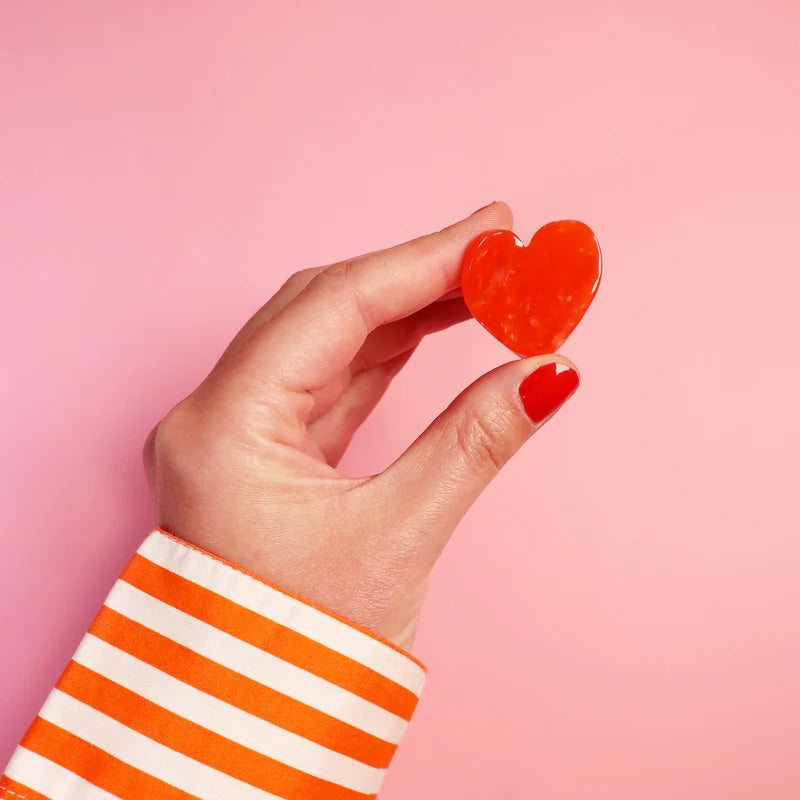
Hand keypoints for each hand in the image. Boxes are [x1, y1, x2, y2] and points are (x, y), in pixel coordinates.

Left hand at [143, 203, 578, 650]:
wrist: (253, 728)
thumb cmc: (302, 653)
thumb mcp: (397, 539)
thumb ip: (474, 442)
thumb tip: (549, 373)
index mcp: (222, 428)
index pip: (332, 308)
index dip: (422, 261)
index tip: (496, 230)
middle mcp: (215, 418)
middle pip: (322, 310)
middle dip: (415, 275)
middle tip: (498, 248)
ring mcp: (236, 434)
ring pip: (326, 343)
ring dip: (405, 310)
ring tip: (482, 283)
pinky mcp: (265, 454)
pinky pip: (329, 383)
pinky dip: (386, 354)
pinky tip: (433, 328)